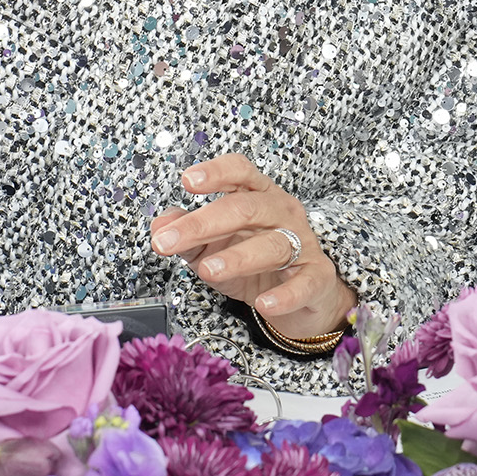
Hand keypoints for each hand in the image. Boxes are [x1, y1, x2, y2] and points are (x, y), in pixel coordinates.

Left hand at [147, 153, 355, 340]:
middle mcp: (282, 212)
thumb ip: (187, 236)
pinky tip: (264, 303)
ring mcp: (303, 243)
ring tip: (208, 270)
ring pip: (273, 244)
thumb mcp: (214, 248)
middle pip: (246, 208)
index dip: (216, 173)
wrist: (303, 297)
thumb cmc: (256, 264)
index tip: (187, 181)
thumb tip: (159, 226)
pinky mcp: (317, 276)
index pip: (241, 172)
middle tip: (167, 241)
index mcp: (258, 196)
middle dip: (204, 223)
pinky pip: (304, 282)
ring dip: (237, 257)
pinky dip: (285, 294)